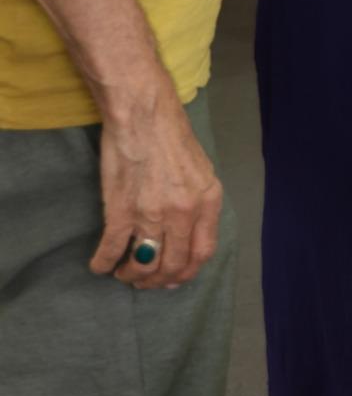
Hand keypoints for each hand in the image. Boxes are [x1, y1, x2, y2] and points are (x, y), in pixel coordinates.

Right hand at [90, 89, 221, 290]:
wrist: (144, 114)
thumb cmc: (171, 137)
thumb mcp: (201, 171)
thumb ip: (198, 203)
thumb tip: (188, 234)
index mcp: (208, 201)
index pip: (203, 252)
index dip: (186, 272)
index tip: (173, 279)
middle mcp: (184, 212)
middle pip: (174, 264)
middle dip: (158, 280)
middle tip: (145, 281)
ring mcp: (152, 213)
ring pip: (145, 263)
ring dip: (132, 275)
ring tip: (124, 273)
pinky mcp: (121, 209)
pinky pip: (112, 249)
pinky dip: (104, 263)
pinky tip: (100, 265)